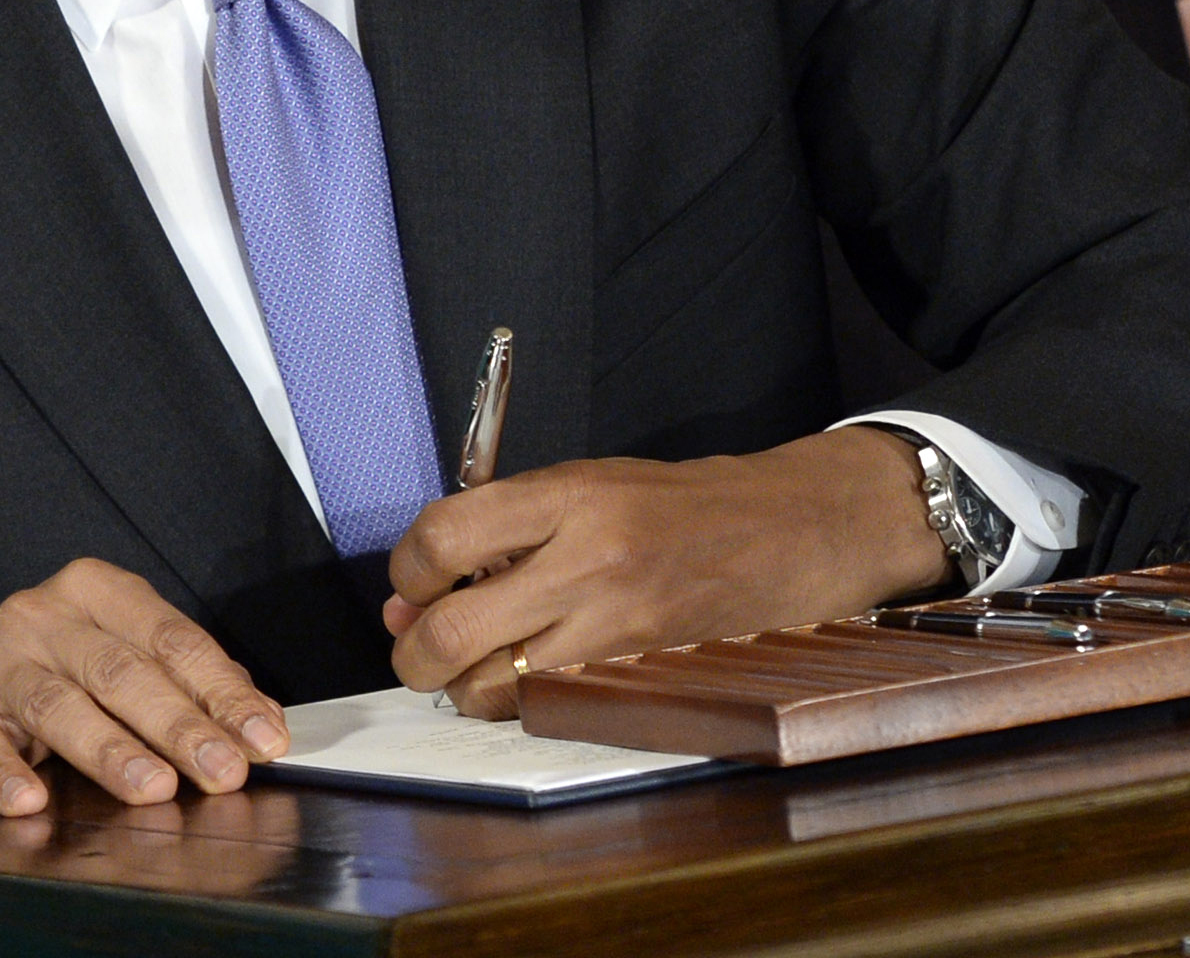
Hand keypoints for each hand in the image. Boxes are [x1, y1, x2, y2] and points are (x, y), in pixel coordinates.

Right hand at [0, 557, 290, 815]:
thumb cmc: (45, 674)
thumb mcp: (113, 658)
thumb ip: (183, 682)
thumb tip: (260, 721)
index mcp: (95, 591)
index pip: (172, 639)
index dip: (223, 692)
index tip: (264, 739)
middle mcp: (43, 616)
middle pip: (122, 670)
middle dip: (181, 724)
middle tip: (223, 771)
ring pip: (59, 704)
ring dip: (110, 750)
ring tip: (152, 788)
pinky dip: (5, 773)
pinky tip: (30, 800)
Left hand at [380, 430, 944, 716]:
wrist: (782, 533)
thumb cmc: (672, 506)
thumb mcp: (583, 484)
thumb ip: (498, 528)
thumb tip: (413, 590)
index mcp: (567, 497)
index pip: (443, 536)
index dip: (407, 568)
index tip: (413, 578)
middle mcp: (588, 563)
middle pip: (453, 630)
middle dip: (413, 648)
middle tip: (415, 639)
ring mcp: (614, 628)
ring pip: (490, 688)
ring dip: (458, 685)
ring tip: (467, 661)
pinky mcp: (636, 674)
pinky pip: (542, 706)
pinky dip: (512, 701)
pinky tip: (518, 675)